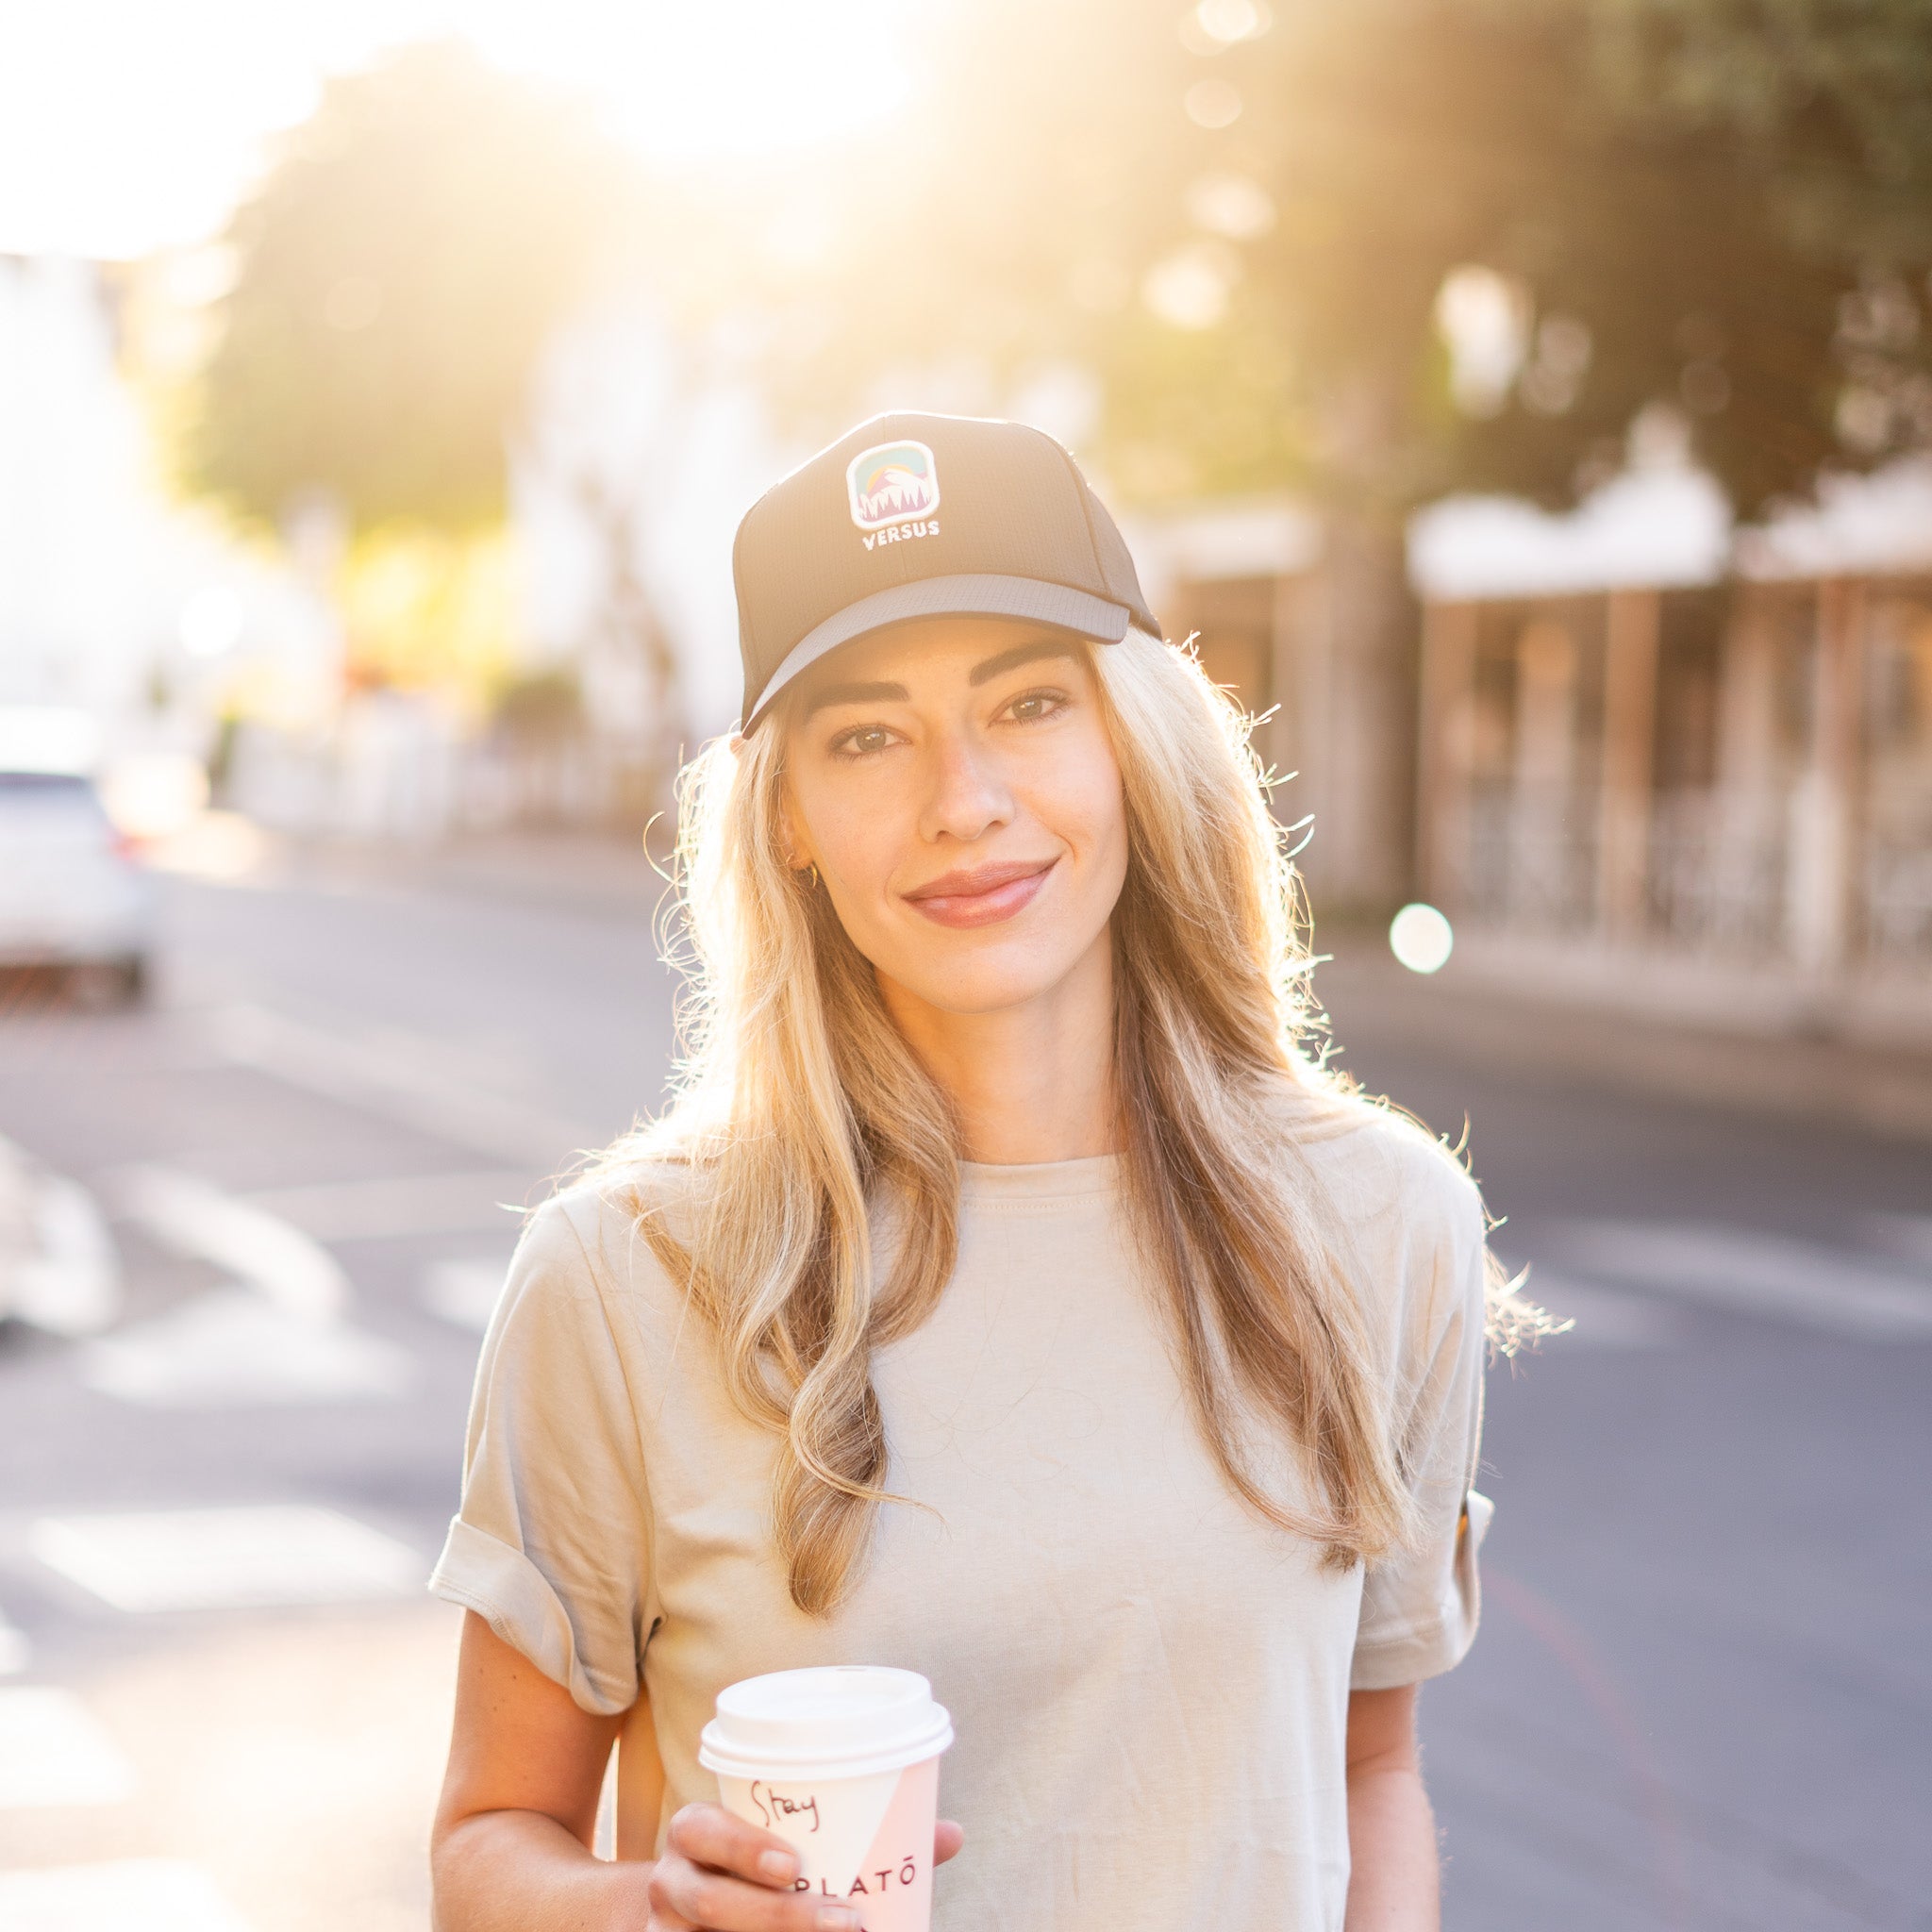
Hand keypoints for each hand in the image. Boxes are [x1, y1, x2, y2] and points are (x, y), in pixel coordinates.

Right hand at [645, 1802, 963, 1930]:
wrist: (690, 1917)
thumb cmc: (758, 1867)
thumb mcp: (788, 1845)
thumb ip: (860, 1837)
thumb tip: (950, 1835)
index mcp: (693, 1835)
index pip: (697, 1829)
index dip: (738, 1845)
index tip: (792, 1864)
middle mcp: (671, 1884)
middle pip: (710, 1902)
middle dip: (778, 1917)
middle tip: (847, 1922)